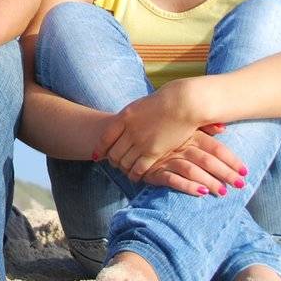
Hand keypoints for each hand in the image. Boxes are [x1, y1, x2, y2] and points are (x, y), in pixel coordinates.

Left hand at [95, 80, 212, 181]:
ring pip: (124, 163)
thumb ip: (129, 118)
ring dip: (124, 169)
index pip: (104, 139)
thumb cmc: (164, 103)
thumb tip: (121, 126)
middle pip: (113, 153)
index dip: (99, 150)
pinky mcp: (154, 151)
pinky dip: (135, 175)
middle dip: (112, 162)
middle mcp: (129, 131)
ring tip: (126, 171)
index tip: (97, 156)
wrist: (183, 103)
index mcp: (123, 118)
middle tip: (115, 165)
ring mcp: (141, 142)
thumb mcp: (139, 107)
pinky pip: (139, 168)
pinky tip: (136, 176)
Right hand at [139, 130, 248, 196]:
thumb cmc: (160, 132)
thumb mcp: (181, 127)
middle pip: (207, 160)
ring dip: (209, 181)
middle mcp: (179, 145)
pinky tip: (201, 192)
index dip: (230, 159)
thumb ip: (203, 127)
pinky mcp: (153, 170)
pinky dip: (187, 186)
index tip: (245, 170)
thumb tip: (224, 127)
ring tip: (224, 192)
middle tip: (241, 184)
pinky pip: (173, 179)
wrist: (125, 134)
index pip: (214, 147)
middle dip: (226, 173)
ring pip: (192, 170)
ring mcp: (166, 158)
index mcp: (188, 134)